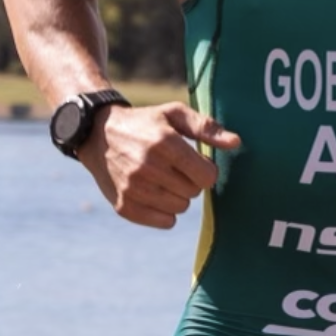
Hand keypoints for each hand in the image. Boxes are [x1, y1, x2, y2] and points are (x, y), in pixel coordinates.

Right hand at [78, 101, 240, 228]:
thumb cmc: (146, 123)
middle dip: (191, 181)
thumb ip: (207, 127)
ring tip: (164, 178)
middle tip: (175, 167)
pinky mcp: (124, 206)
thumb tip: (236, 142)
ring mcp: (134, 189)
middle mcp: (148, 167)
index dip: (206, 170)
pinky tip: (155, 192)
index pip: (207, 176)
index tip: (196, 162)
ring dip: (178, 196)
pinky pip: (165, 222)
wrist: (99, 135)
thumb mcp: (175, 114)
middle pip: (194, 192)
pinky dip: (165, 211)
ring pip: (181, 208)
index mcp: (164, 143)